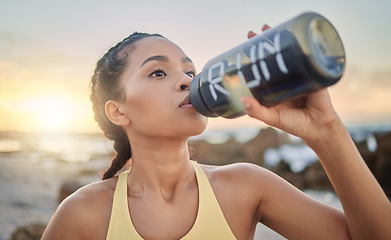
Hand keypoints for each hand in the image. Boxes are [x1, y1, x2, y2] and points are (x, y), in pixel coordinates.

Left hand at [242, 26, 339, 140]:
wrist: (319, 127)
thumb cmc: (294, 123)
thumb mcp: (273, 118)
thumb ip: (257, 112)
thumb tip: (242, 100)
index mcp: (272, 88)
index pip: (259, 69)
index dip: (251, 58)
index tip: (241, 48)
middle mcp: (283, 79)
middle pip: (271, 57)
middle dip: (262, 44)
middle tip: (252, 33)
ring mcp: (297, 74)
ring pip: (286, 53)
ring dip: (278, 39)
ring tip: (267, 28)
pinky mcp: (311, 72)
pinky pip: (306, 57)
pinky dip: (300, 45)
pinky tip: (295, 34)